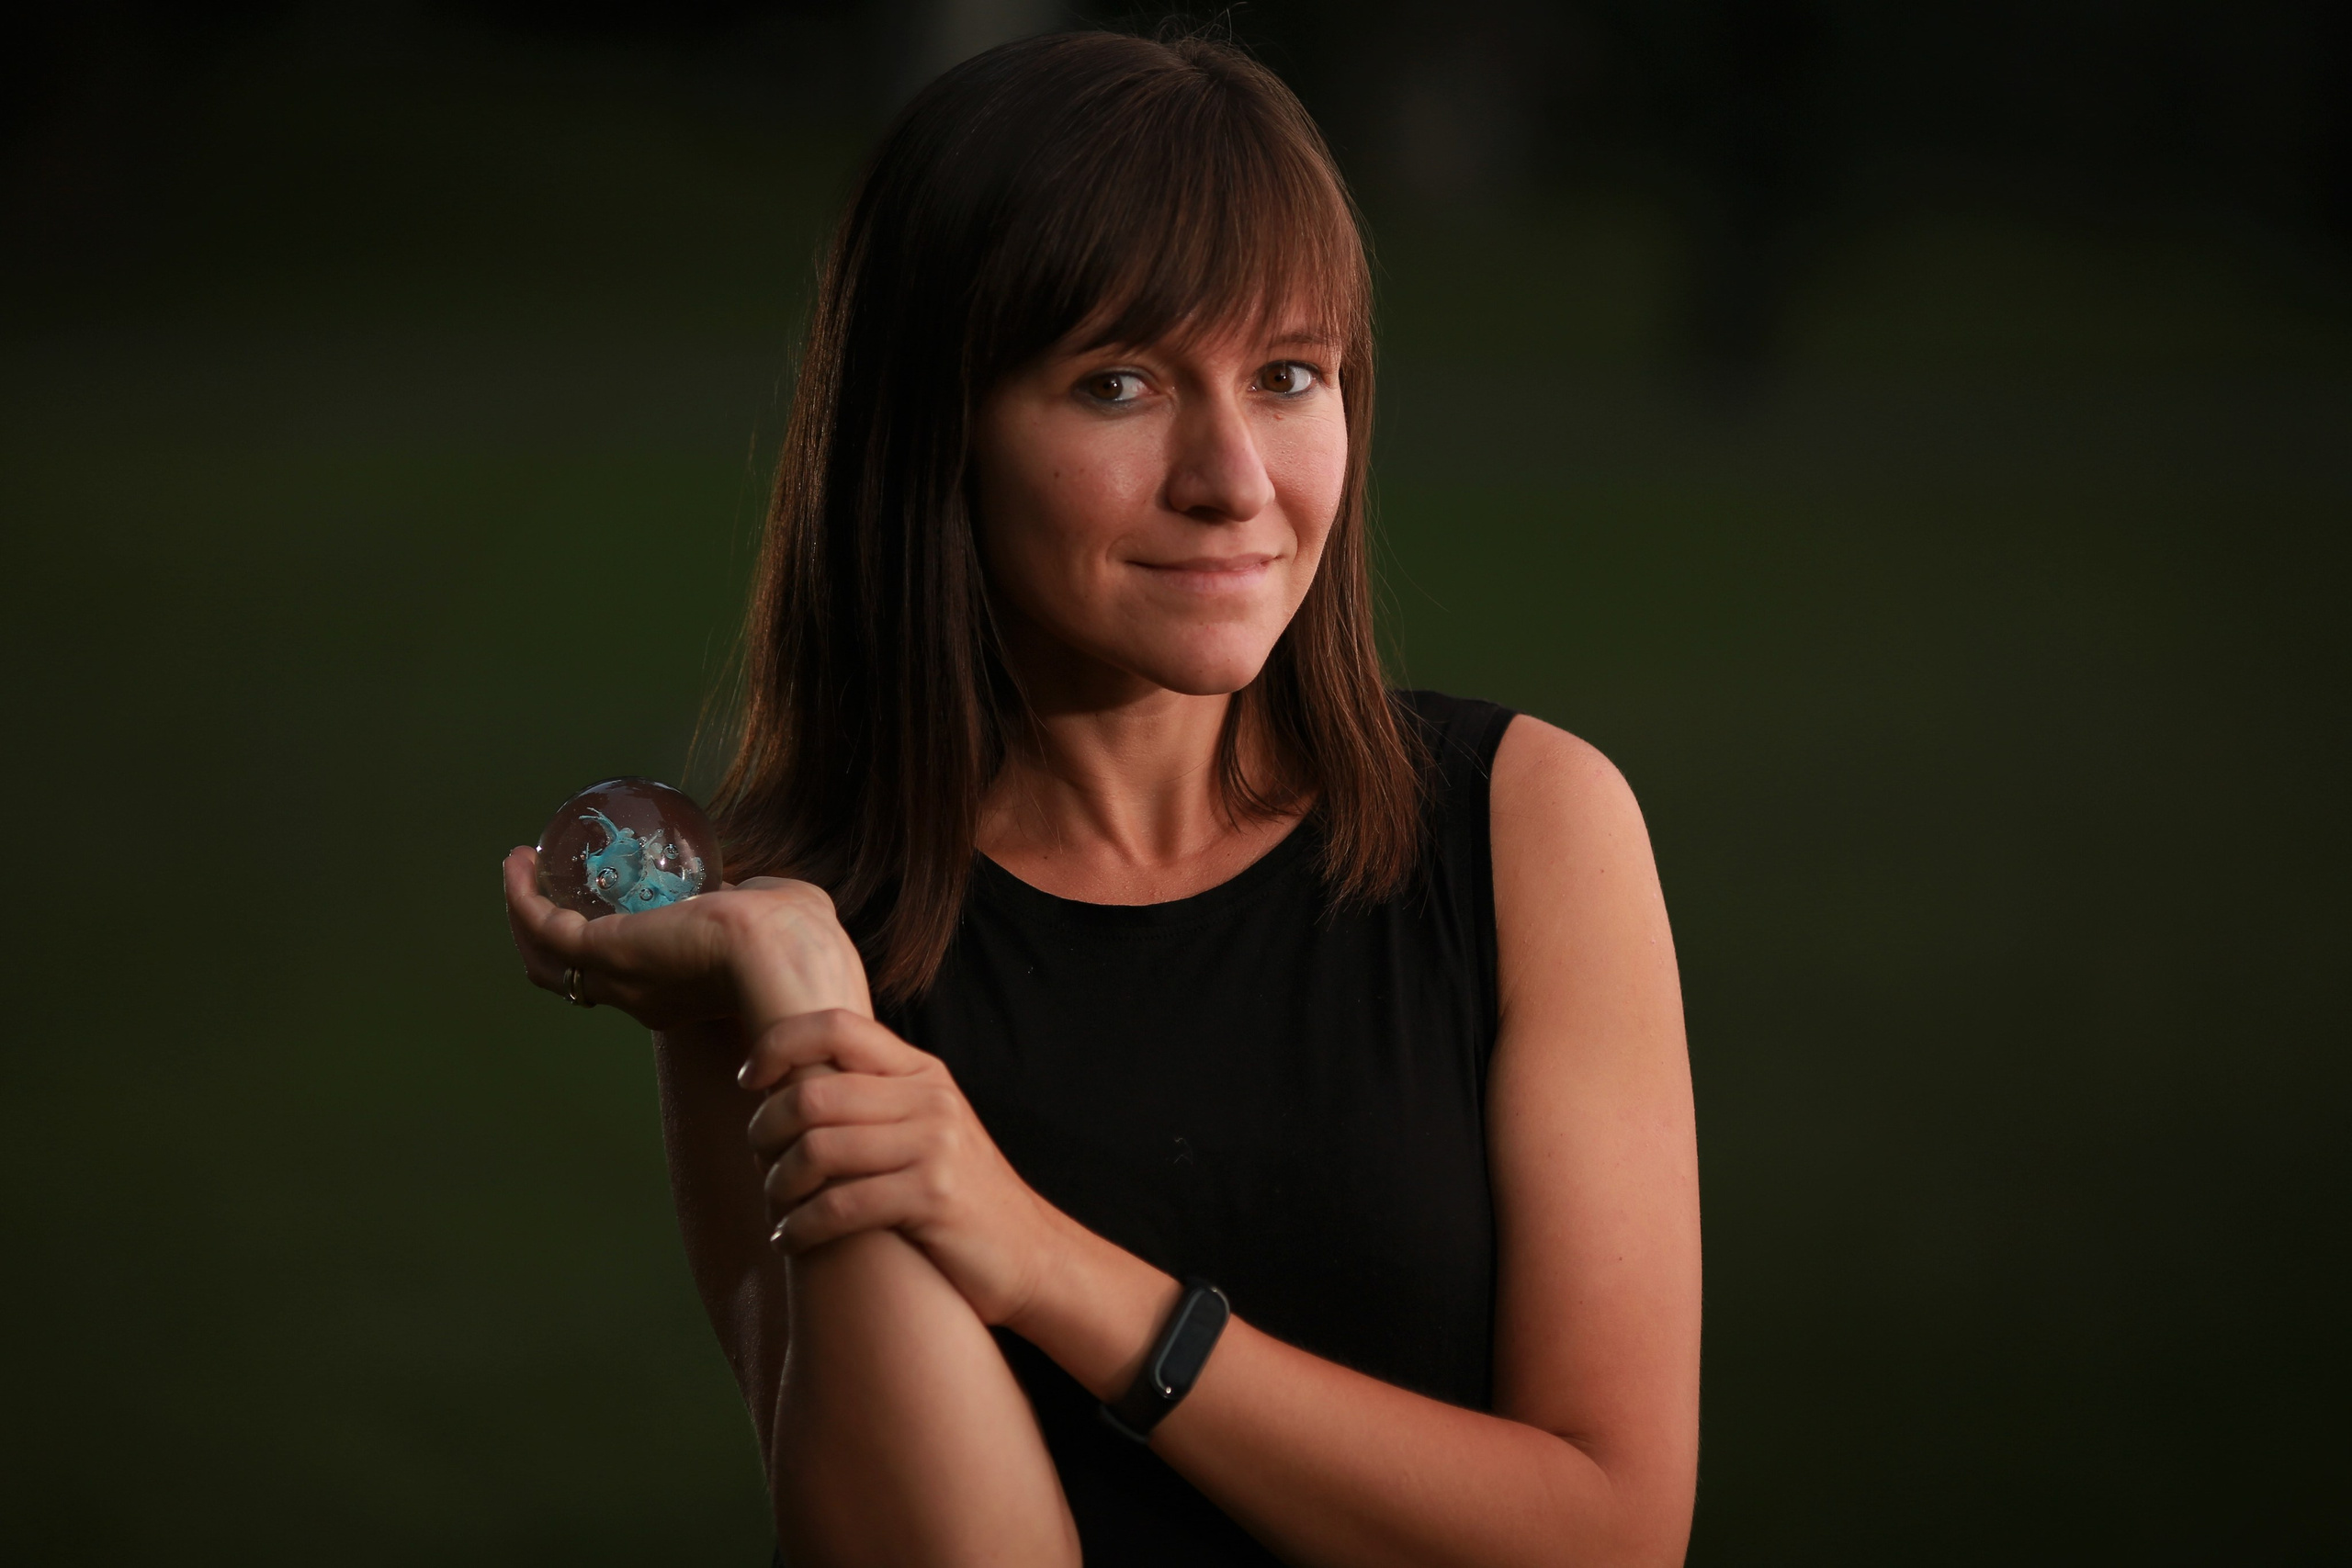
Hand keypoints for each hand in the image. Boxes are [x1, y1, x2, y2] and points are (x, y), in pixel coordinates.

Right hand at [503, 847, 872, 1029]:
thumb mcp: (772, 914)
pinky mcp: (604, 953)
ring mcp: (619, 979)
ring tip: (521, 868)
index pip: (630, 982)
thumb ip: (753, 901)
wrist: (787, 956)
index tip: (602, 904)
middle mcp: (642, 997)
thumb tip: (738, 887)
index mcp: (685, 994)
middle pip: (573, 980)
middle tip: (540, 889)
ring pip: (548, 963)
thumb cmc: (796, 939)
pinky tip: (520, 860)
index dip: (608, 950)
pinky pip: (545, 928)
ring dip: (525, 916)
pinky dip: (523, 897)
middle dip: (548, 938)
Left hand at [742, 1011, 1065, 1326]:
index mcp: (922, 1072)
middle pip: (813, 1095)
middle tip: (758, 1162)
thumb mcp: (927, 1128)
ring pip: (818, 1151)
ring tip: (776, 1208)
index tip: (748, 1080)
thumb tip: (788, 1083)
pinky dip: (801, 1227)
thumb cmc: (959, 1196)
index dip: (777, 1044)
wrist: (1031, 1254)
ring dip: (778, 1185)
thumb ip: (875, 1099)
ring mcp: (935, 1146)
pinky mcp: (933, 1197)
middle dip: (764, 1130)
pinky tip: (792, 1240)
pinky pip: (840, 1206)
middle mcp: (930, 1099)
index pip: (835, 1026)